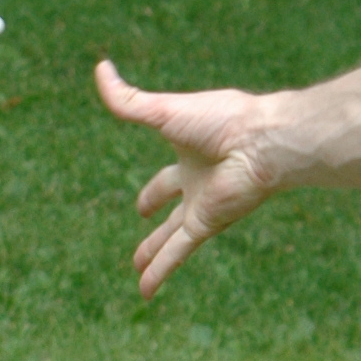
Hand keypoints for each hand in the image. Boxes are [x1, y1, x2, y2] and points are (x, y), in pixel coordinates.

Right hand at [95, 59, 279, 296]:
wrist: (261, 141)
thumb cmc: (220, 120)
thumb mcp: (164, 109)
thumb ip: (128, 99)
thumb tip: (99, 68)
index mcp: (189, 155)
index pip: (166, 173)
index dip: (153, 184)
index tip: (143, 199)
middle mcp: (197, 183)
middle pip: (171, 206)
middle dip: (156, 217)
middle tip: (142, 222)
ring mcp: (202, 206)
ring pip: (171, 238)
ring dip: (154, 256)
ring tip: (139, 276)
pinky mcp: (207, 224)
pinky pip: (178, 252)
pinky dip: (161, 272)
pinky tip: (145, 292)